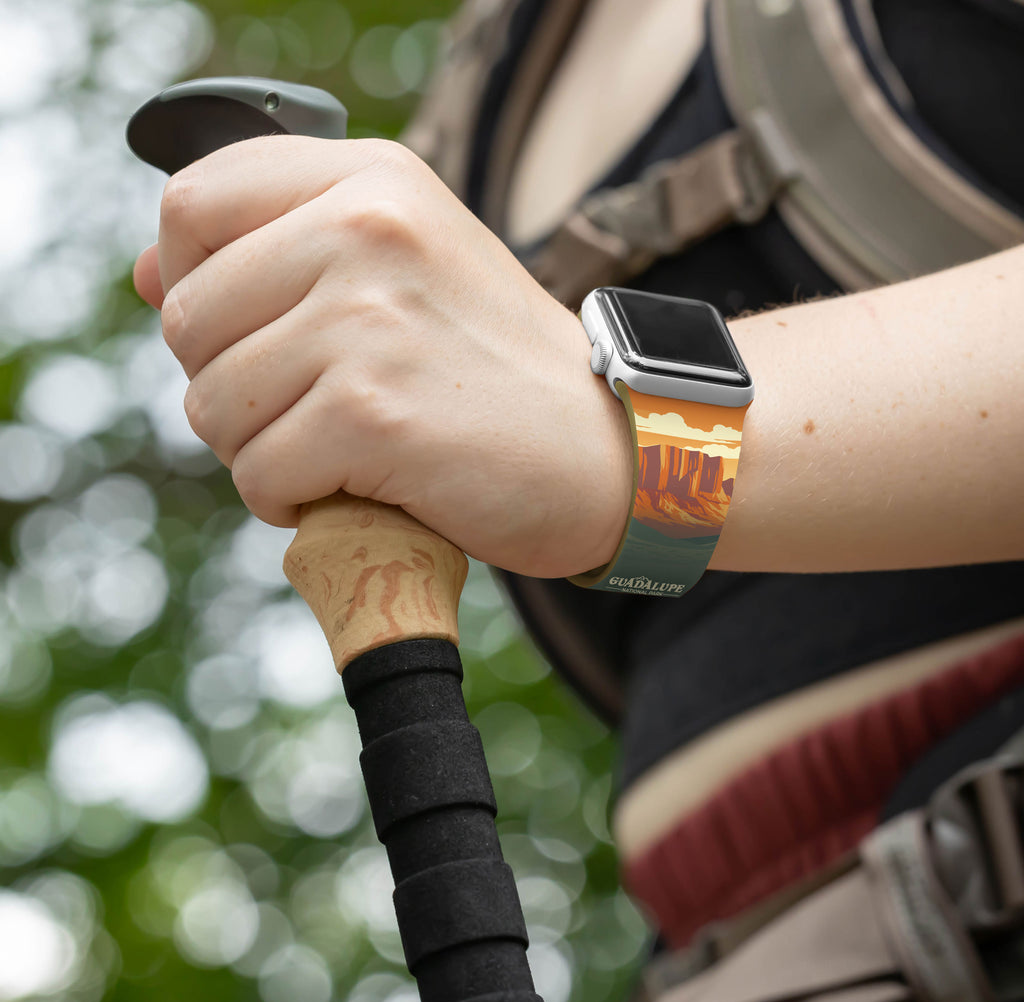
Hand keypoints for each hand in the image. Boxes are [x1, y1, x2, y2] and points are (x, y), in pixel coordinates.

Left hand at [133, 136, 631, 577]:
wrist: (611, 448)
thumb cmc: (498, 369)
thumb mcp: (408, 265)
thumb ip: (283, 250)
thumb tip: (146, 278)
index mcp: (371, 182)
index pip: (192, 205)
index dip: (194, 282)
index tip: (248, 332)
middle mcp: (365, 231)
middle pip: (188, 317)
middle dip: (228, 384)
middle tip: (306, 411)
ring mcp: (368, 322)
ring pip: (212, 405)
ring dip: (257, 450)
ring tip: (335, 453)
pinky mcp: (373, 414)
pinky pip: (258, 473)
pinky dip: (287, 501)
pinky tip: (349, 491)